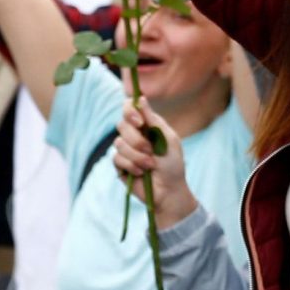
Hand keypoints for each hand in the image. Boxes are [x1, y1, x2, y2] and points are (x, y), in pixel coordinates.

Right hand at [112, 98, 194, 229]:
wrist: (169, 191)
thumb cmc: (173, 165)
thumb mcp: (168, 139)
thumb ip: (153, 120)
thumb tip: (141, 99)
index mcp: (146, 126)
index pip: (129, 109)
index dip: (129, 111)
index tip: (138, 121)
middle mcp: (134, 135)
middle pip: (121, 125)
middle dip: (136, 140)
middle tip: (150, 151)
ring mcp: (125, 150)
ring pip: (118, 143)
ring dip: (137, 156)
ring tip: (150, 165)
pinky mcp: (120, 165)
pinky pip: (117, 159)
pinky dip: (131, 165)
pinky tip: (141, 173)